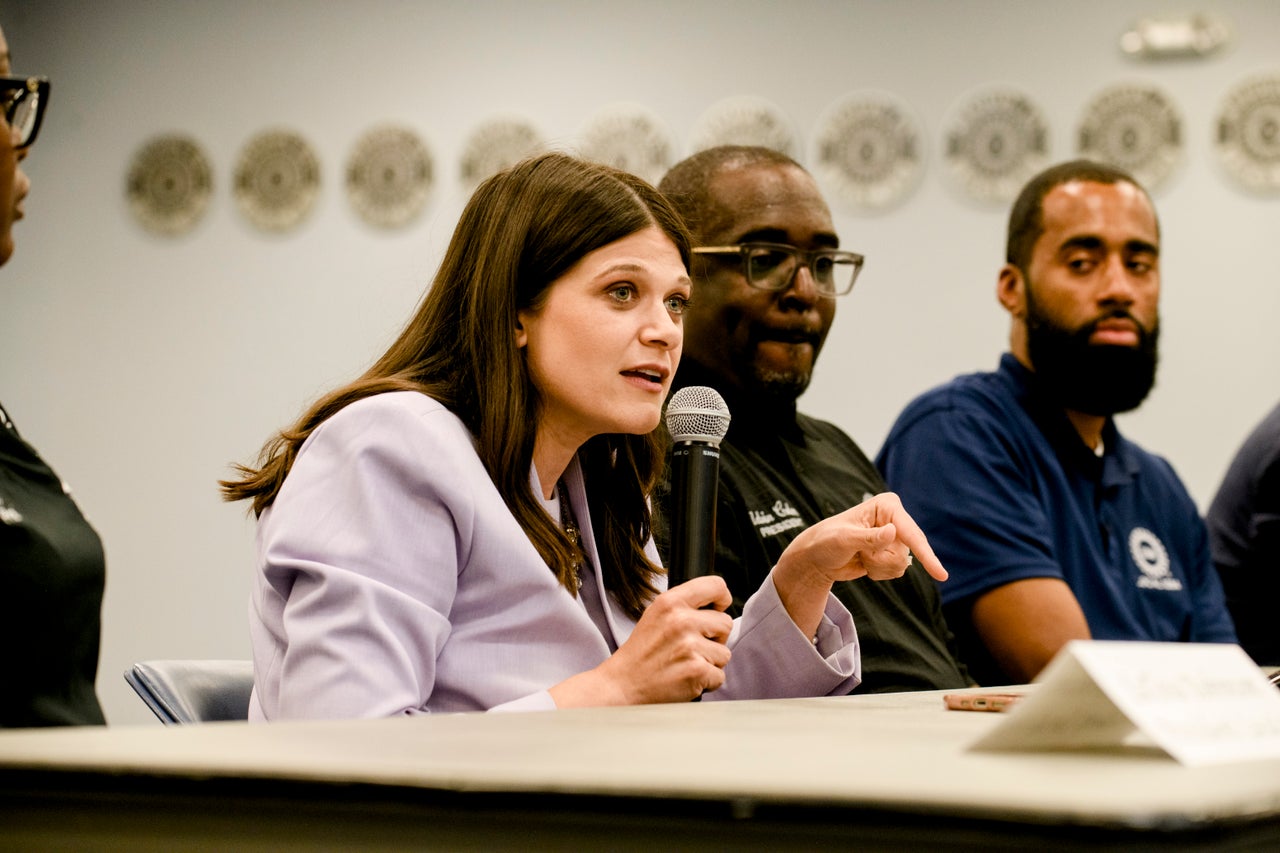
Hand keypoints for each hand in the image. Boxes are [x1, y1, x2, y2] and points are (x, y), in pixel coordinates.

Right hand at [548, 575, 733, 706]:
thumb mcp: (656, 614)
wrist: (622, 685)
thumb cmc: (640, 652)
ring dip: (710, 662)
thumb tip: (718, 604)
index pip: (715, 586)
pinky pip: (720, 675)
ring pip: (724, 653)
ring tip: (685, 664)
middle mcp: (681, 620)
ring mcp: (690, 646)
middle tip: (691, 647)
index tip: (718, 608)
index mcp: (671, 602)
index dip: (722, 598)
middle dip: (715, 638)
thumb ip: (684, 606)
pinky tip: (686, 678)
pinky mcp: (697, 671)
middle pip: (725, 623)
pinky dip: (707, 682)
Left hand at [772, 492, 946, 638]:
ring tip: (860, 556)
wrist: (817, 557)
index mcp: (887, 506)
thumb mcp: (843, 539)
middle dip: (880, 560)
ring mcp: (895, 537)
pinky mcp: (892, 552)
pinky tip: (864, 562)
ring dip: (878, 567)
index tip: (941, 575)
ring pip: (901, 565)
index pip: (910, 533)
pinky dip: (878, 573)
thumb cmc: (826, 541)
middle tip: (859, 554)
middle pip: (907, 553)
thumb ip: (868, 538)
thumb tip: (893, 532)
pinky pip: (896, 572)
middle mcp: (896, 519)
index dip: (926, 555)